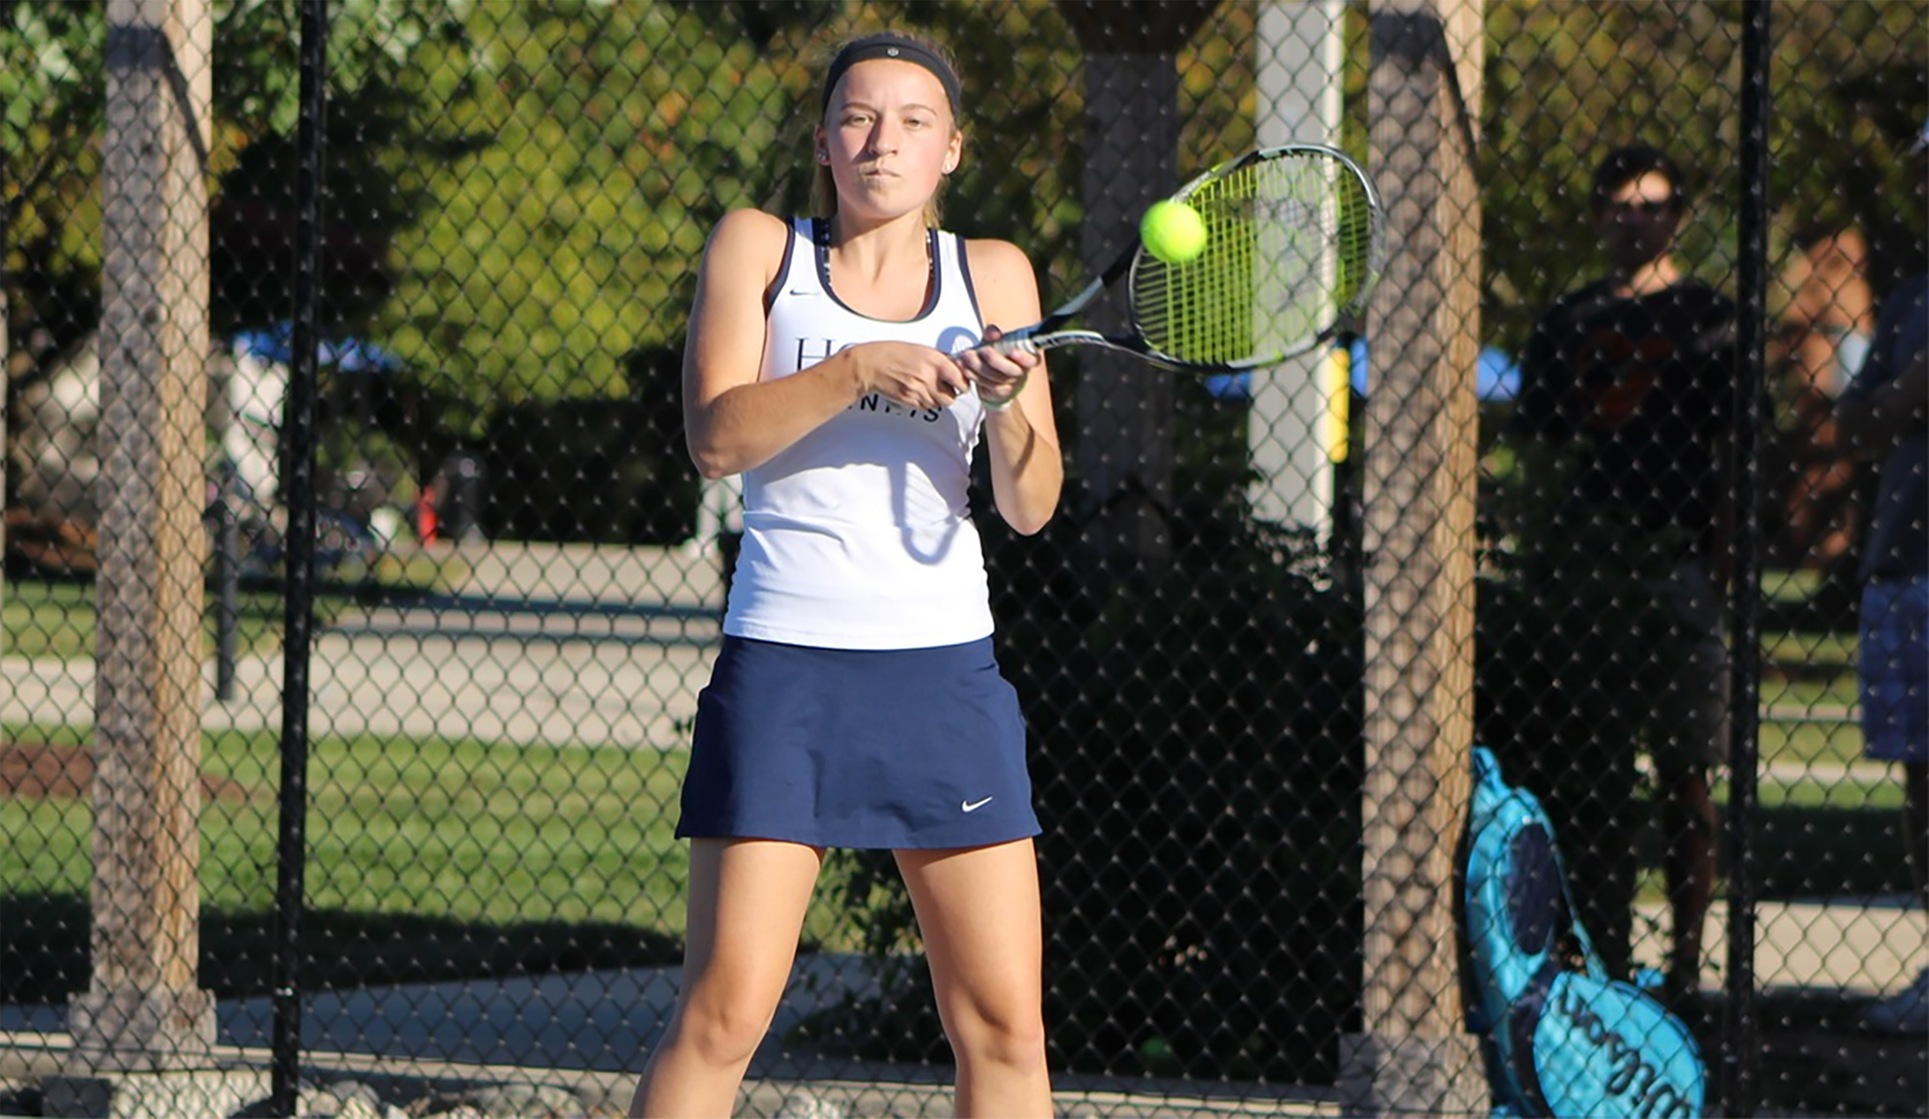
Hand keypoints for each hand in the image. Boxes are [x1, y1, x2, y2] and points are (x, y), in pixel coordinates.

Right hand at [847, 341, 970, 410]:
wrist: (871, 365)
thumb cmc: (893, 353)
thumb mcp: (921, 349)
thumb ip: (940, 358)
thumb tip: (956, 365)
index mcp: (934, 361)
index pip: (961, 380)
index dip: (963, 383)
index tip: (961, 382)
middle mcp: (928, 377)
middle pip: (951, 397)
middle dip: (950, 394)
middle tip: (945, 387)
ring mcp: (919, 391)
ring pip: (939, 404)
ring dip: (937, 399)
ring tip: (928, 388)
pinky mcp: (910, 401)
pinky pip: (926, 406)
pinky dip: (926, 402)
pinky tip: (918, 391)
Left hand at [957, 325, 1040, 410]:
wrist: (991, 376)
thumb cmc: (996, 353)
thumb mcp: (995, 341)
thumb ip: (994, 334)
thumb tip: (993, 333)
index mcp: (1027, 357)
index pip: (1033, 360)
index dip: (1024, 358)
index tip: (1012, 351)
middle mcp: (1022, 372)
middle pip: (1012, 371)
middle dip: (995, 360)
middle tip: (982, 350)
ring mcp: (1012, 384)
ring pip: (996, 378)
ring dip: (978, 366)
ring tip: (966, 355)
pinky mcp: (1000, 392)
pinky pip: (987, 385)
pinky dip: (973, 374)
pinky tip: (963, 366)